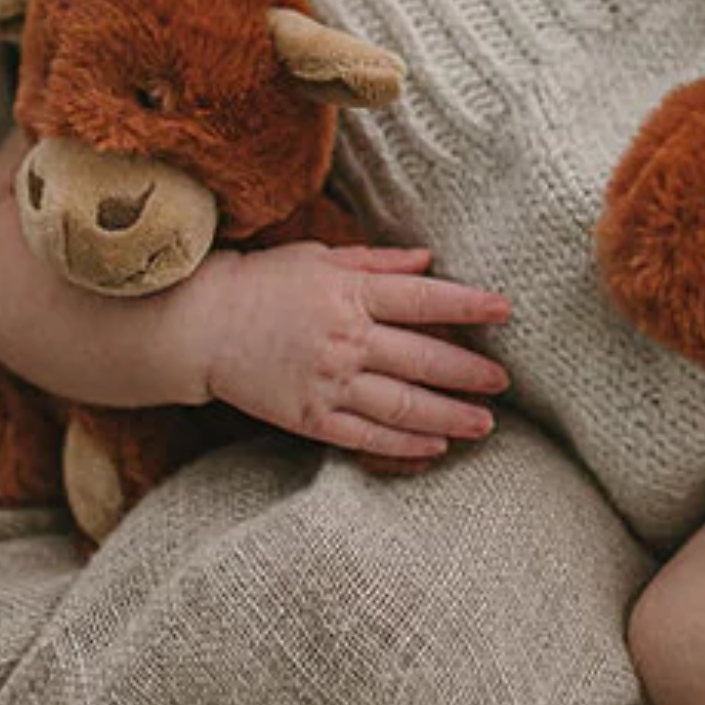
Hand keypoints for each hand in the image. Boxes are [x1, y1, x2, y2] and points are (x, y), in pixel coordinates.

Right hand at [181, 243, 511, 458]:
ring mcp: (329, 382)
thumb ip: (377, 262)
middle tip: (503, 382)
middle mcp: (347, 339)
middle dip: (471, 372)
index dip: (469, 305)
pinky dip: (404, 443)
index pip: (426, 300)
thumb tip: (427, 261)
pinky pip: (366, 435)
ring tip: (485, 423)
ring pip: (403, 405)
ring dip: (450, 416)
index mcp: (352, 293)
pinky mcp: (309, 416)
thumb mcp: (321, 257)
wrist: (199, 325)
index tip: (505, 311)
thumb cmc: (263, 282)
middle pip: (424, 359)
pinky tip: (436, 446)